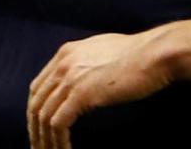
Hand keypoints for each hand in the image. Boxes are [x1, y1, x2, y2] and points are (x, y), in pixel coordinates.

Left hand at [26, 31, 173, 148]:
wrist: (155, 54)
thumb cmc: (140, 54)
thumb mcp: (104, 50)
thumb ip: (87, 62)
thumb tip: (86, 78)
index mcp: (66, 53)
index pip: (39, 86)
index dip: (36, 109)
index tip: (39, 128)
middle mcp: (63, 64)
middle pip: (36, 102)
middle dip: (35, 128)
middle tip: (40, 146)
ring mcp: (70, 78)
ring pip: (44, 116)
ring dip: (45, 139)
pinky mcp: (80, 94)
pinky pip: (58, 124)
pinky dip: (58, 141)